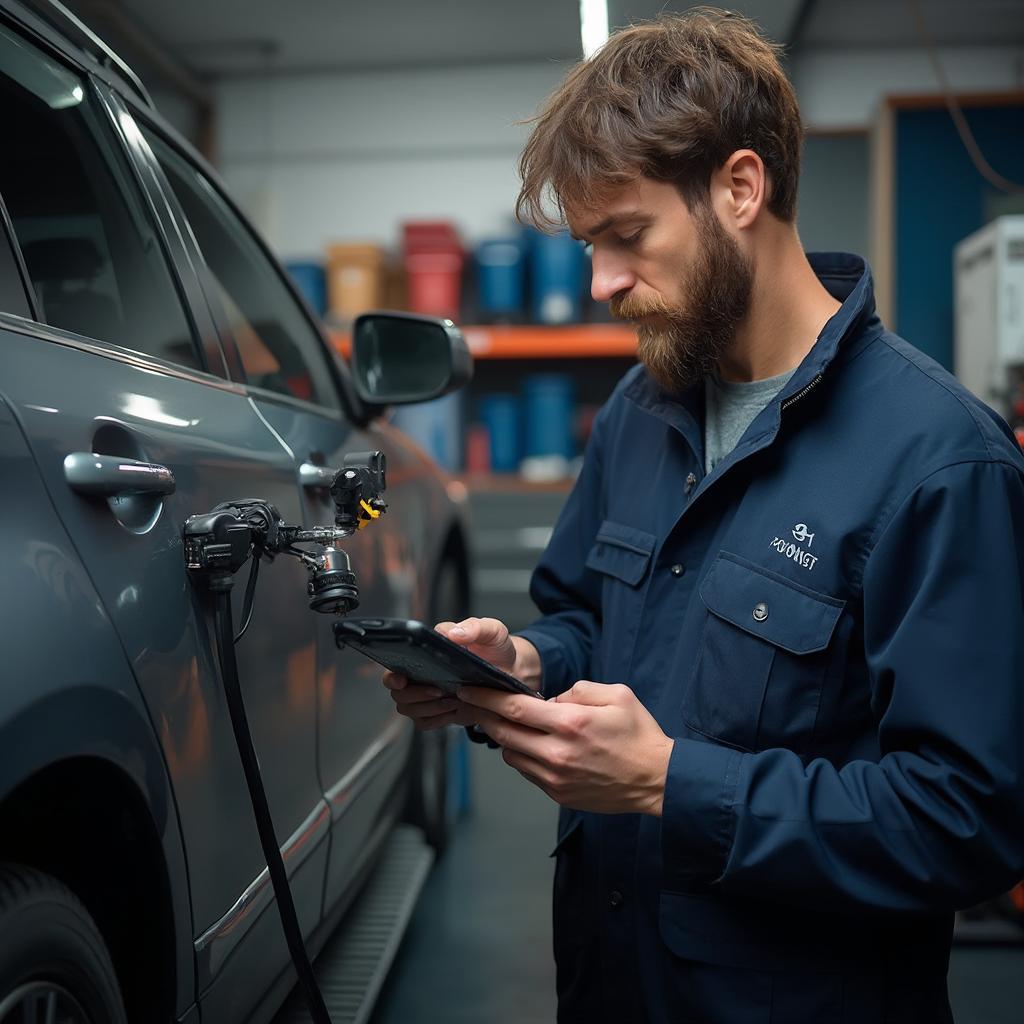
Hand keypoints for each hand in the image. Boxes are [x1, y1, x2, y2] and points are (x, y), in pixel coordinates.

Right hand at [382, 616, 540, 730]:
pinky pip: (424, 722)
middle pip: (399, 694)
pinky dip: (436, 719)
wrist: (512, 672)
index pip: (395, 667)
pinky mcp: (439, 712)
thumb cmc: (497, 649)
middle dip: (416, 695)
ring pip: (409, 710)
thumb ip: (474, 627)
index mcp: (427, 653)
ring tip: (452, 700)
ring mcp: (429, 695)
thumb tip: (453, 634)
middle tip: (439, 691)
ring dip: (428, 708)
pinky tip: (453, 710)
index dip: (392, 677)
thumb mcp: (492, 631)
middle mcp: (423, 674)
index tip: (402, 680)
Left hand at [456, 680, 673, 815]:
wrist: (657, 780)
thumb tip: (552, 698)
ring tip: (509, 724)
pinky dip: (522, 756)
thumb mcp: (616, 695)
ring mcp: (556, 778)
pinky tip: (532, 745)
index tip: (469, 689)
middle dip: (484, 715)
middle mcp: (557, 753)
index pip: (513, 708)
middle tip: (474, 703)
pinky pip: (527, 772)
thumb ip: (578, 690)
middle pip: (503, 732)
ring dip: (504, 737)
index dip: (486, 698)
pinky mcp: (559, 794)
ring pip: (510, 755)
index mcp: (570, 724)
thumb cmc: (639, 735)